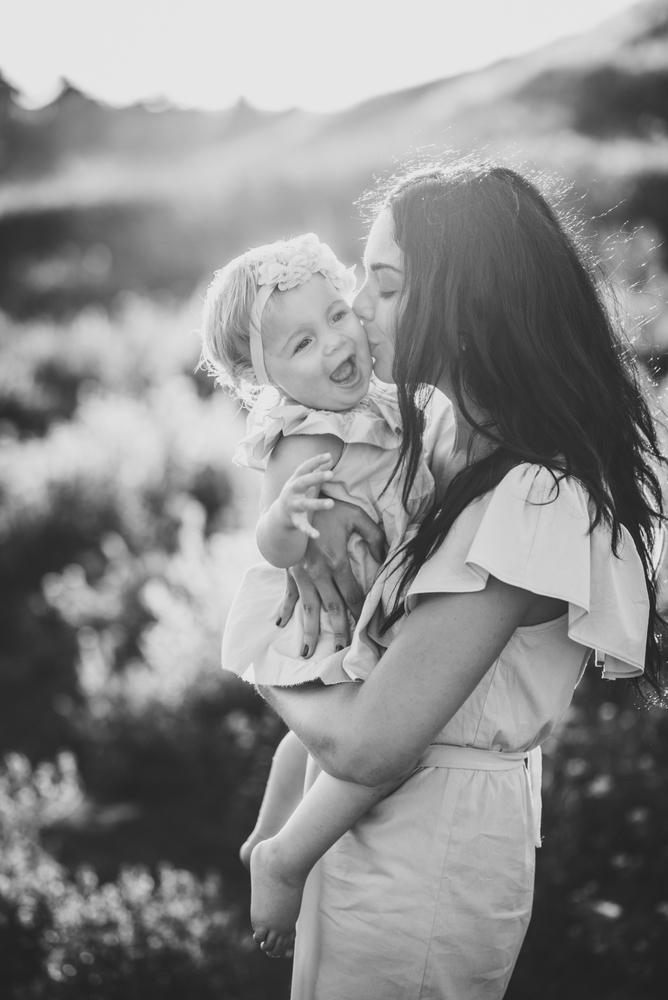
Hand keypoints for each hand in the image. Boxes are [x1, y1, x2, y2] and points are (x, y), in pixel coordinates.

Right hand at [276, 500, 385, 654]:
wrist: (295, 501)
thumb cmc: (327, 508)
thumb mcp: (356, 516)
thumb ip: (374, 535)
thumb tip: (385, 555)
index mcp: (336, 562)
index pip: (353, 595)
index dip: (361, 613)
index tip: (367, 628)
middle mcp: (318, 573)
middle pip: (331, 609)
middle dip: (338, 632)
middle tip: (343, 650)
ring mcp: (301, 574)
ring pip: (308, 609)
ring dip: (309, 632)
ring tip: (308, 653)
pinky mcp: (290, 570)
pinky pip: (288, 594)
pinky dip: (285, 609)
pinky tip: (281, 624)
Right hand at [277, 453, 334, 539]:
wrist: (278, 516)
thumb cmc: (295, 494)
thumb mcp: (302, 481)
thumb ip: (316, 470)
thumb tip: (330, 457)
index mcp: (294, 480)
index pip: (304, 468)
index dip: (315, 461)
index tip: (328, 455)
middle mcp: (291, 492)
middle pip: (303, 482)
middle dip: (316, 478)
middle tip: (331, 474)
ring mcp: (292, 506)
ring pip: (305, 505)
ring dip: (318, 504)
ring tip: (331, 503)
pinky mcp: (294, 521)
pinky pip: (302, 526)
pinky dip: (309, 531)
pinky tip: (317, 535)